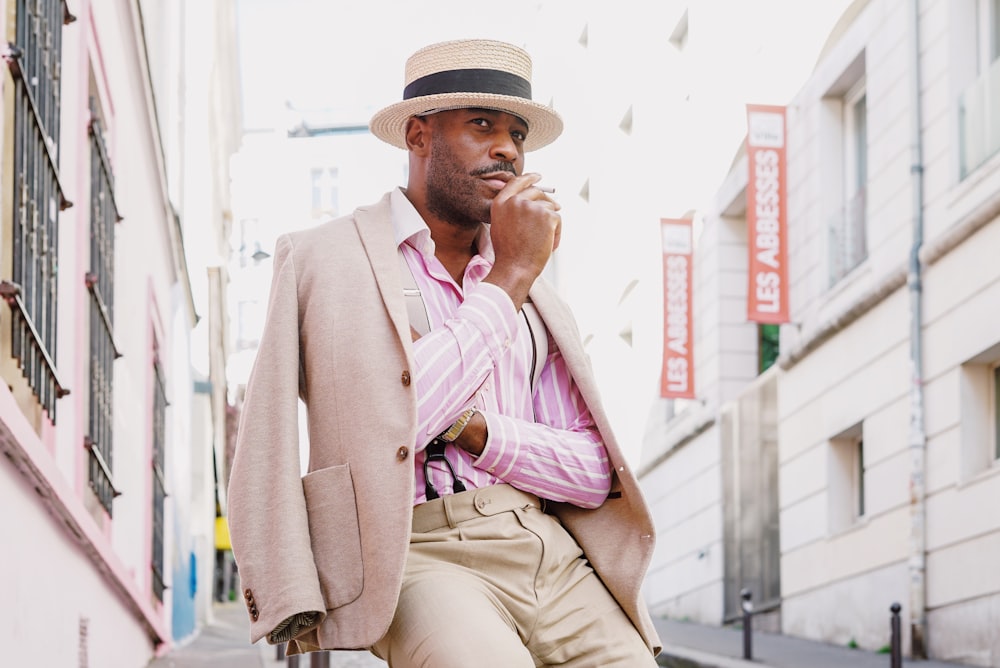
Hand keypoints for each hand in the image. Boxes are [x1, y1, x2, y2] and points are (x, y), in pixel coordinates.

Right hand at [484, 173, 560, 308]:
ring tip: (542, 241)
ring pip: (549, 207)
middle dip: (546, 201)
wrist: (514, 268)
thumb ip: (511, 210)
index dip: (529, 178)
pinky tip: (548, 244)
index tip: (538, 176)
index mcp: (501, 203)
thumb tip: (530, 200)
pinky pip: (557, 219)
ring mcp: (531, 207)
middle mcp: (515, 201)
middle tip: (554, 210)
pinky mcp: (547, 215)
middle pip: (537, 192)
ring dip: (550, 223)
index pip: (517, 182)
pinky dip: (557, 233)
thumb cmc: (508, 253)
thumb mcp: (501, 225)